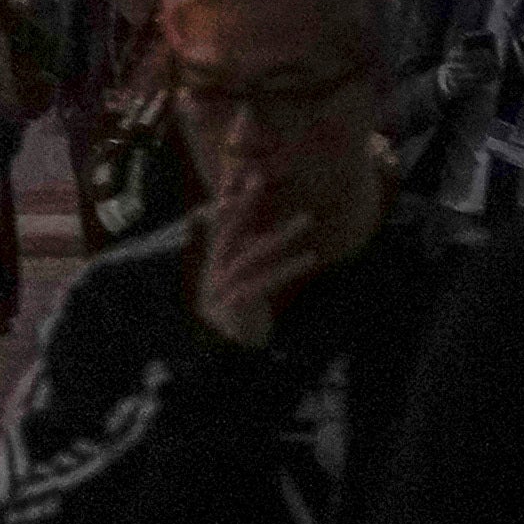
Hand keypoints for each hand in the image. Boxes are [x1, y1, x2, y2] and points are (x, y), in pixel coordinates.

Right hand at [193, 192, 324, 350]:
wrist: (225, 352)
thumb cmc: (236, 311)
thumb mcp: (232, 278)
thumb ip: (232, 250)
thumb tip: (230, 221)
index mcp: (214, 261)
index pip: (220, 223)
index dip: (227, 197)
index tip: (239, 171)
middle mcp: (214, 270)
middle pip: (229, 231)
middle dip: (245, 204)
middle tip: (260, 178)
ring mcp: (222, 288)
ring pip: (251, 255)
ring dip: (281, 235)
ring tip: (307, 219)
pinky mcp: (237, 305)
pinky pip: (265, 282)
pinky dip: (287, 268)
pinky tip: (309, 257)